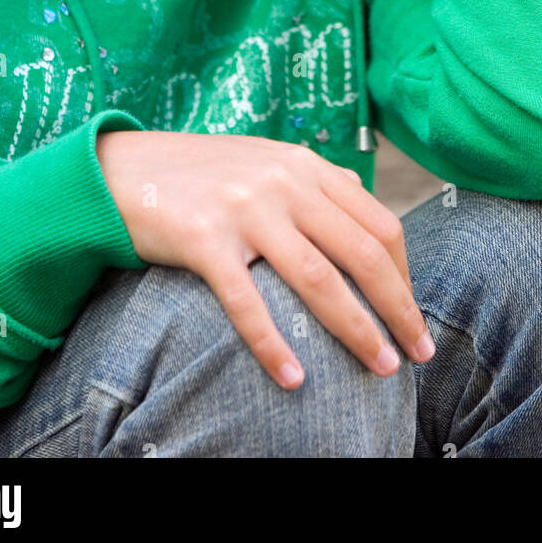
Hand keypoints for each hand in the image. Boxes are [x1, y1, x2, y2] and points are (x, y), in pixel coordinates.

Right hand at [96, 129, 434, 389]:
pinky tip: (294, 379)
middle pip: (363, 253)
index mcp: (306, 165)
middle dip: (398, 309)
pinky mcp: (204, 239)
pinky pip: (247, 302)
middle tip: (417, 353)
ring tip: (380, 368)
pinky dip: (273, 345)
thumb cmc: (203, 176)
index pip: (380, 223)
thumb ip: (315, 186)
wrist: (124, 169)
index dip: (404, 276)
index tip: (412, 315)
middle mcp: (284, 182)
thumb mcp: (267, 164)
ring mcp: (245, 209)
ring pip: (318, 278)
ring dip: (358, 330)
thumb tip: (366, 214)